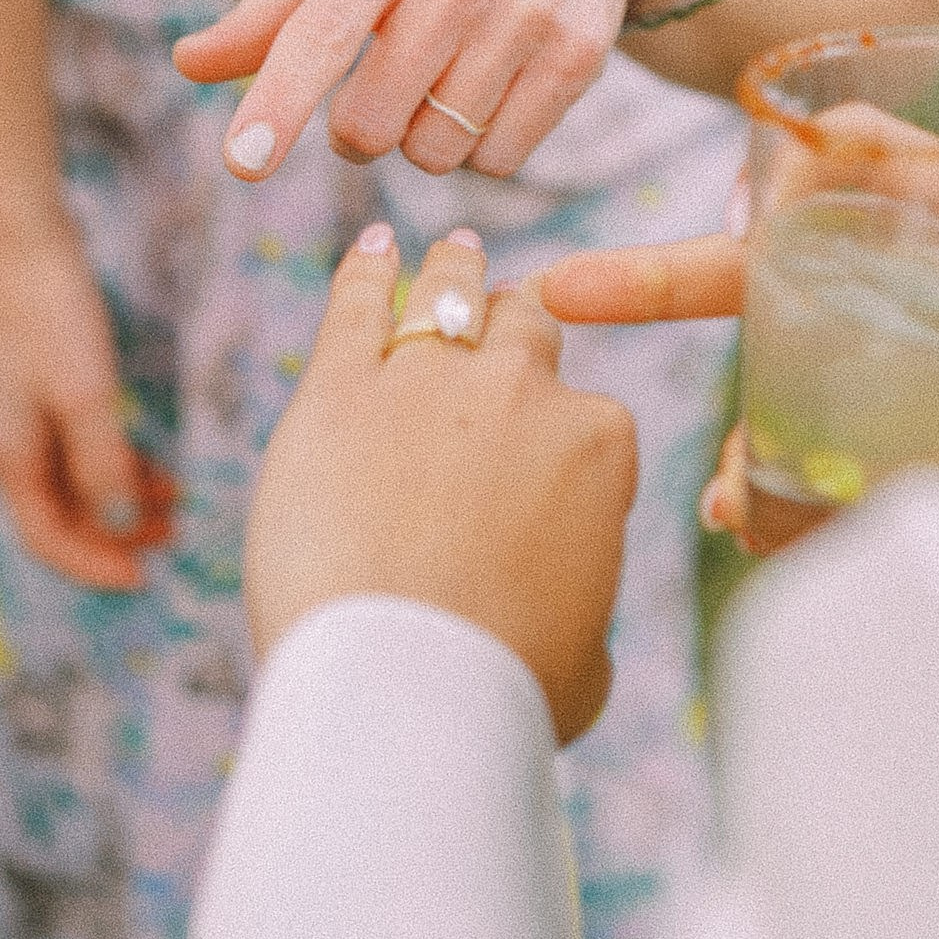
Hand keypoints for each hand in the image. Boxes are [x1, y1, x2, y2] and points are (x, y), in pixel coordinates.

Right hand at [0, 228, 174, 589]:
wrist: (30, 243)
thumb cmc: (56, 314)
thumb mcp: (87, 392)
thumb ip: (101, 462)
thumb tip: (115, 526)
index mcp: (8, 456)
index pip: (47, 537)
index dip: (94, 564)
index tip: (142, 578)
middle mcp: (7, 447)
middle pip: (59, 517)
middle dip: (113, 536)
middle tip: (170, 542)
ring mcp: (21, 421)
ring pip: (72, 485)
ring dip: (120, 501)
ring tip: (174, 507)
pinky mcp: (39, 394)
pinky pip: (76, 452)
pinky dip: (114, 466)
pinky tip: (153, 468)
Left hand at [174, 0, 669, 181]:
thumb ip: (270, 11)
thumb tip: (187, 64)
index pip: (321, 34)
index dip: (277, 103)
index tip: (241, 162)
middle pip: (372, 123)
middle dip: (359, 130)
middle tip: (381, 88)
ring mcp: (529, 12)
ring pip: (438, 151)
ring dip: (425, 138)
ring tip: (446, 77)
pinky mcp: (580, 53)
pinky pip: (500, 159)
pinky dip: (483, 147)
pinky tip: (493, 89)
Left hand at [246, 226, 637, 742]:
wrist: (406, 687)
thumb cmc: (502, 689)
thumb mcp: (587, 658)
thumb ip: (584, 604)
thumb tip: (572, 618)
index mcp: (597, 439)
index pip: (584, 410)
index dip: (555, 437)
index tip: (532, 462)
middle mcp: (522, 389)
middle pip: (526, 326)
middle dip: (515, 324)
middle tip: (503, 314)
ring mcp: (430, 379)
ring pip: (450, 295)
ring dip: (455, 272)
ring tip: (453, 253)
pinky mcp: (341, 388)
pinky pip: (357, 303)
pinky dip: (365, 269)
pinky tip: (372, 249)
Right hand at [540, 162, 938, 555]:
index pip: (873, 156)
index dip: (812, 147)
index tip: (757, 166)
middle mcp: (920, 279)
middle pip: (783, 258)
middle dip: (679, 276)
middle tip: (571, 291)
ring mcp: (901, 359)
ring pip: (786, 366)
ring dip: (740, 416)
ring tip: (729, 497)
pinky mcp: (908, 440)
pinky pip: (820, 453)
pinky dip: (781, 489)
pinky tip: (757, 525)